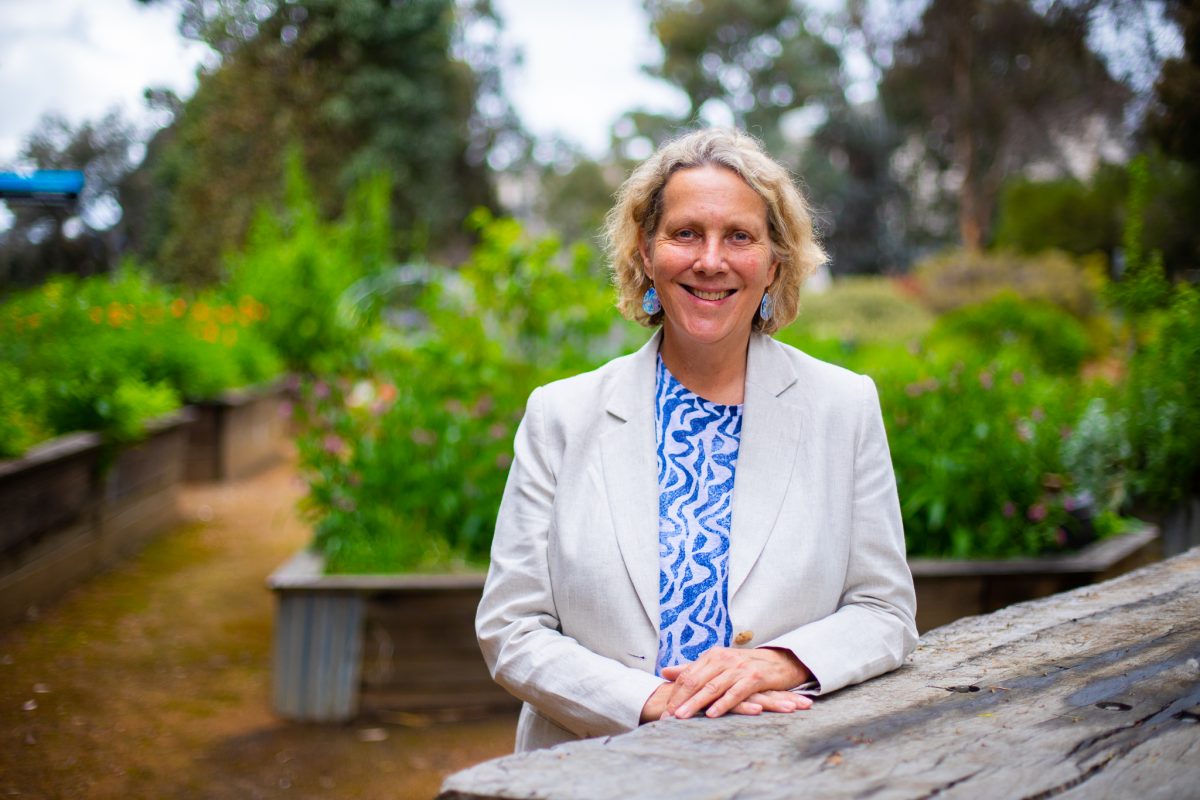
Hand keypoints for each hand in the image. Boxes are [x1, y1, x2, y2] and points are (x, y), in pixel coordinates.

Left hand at [659, 647, 812, 719]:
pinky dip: (723, 703)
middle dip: (680, 700)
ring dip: (695, 703)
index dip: (674, 693)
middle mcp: (723, 659)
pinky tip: (712, 714)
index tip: (664, 710)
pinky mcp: (754, 677)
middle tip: (667, 717)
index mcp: (712, 656)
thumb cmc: (746, 665)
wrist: (781, 661)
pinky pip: (735, 692)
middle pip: (696, 680)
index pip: (688, 675)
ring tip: (682, 716)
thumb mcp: (718, 663)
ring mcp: (738, 668)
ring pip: (712, 687)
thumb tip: (665, 671)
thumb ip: (692, 668)